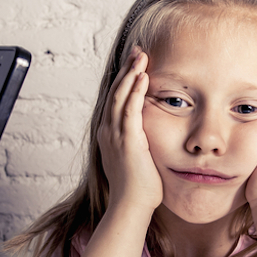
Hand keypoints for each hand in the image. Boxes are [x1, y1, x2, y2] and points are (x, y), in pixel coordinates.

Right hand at [96, 46, 161, 213]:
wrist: (131, 205)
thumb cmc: (137, 187)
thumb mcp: (136, 158)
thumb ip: (139, 142)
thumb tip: (148, 135)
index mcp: (109, 134)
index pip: (115, 100)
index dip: (124, 80)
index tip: (135, 64)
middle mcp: (108, 132)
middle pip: (115, 92)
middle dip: (127, 70)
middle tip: (138, 51)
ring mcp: (115, 136)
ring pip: (120, 97)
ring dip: (131, 74)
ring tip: (141, 56)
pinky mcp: (127, 141)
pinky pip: (130, 110)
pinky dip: (135, 92)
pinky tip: (142, 77)